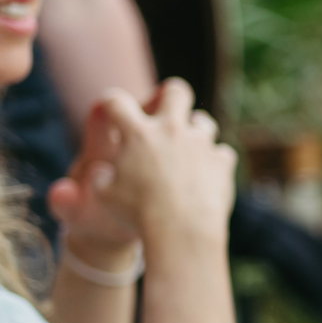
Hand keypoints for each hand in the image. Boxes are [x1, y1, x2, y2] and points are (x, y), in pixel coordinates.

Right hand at [50, 80, 235, 258]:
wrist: (181, 231)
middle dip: (169, 96)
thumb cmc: (136, 215)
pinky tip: (207, 175)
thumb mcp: (104, 198)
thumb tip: (100, 171)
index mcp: (136, 133)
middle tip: (165, 110)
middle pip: (175, 91)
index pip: (116, 100)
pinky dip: (214, 162)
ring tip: (187, 149)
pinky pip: (222, 153)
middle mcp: (171, 130)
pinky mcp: (222, 162)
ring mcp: (200, 143)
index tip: (112, 112)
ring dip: (195, 131)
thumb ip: (99, 179)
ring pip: (203, 120)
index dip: (111, 102)